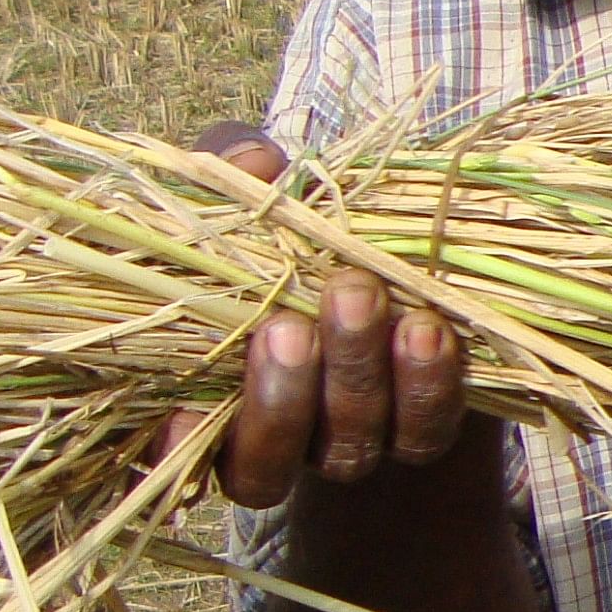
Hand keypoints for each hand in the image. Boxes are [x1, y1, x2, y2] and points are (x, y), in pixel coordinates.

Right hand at [156, 123, 471, 508]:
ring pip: (351, 446)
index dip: (177, 441)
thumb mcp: (271, 200)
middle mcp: (279, 439)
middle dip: (285, 393)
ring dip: (362, 378)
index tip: (181, 412)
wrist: (413, 272)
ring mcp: (353, 443)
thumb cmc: (306, 235)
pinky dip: (432, 387)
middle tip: (295, 323)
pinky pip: (428, 433)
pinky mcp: (428, 432)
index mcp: (212, 396)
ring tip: (377, 308)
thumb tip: (252, 161)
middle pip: (274, 449)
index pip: (180, 445)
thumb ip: (246, 180)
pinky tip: (434, 332)